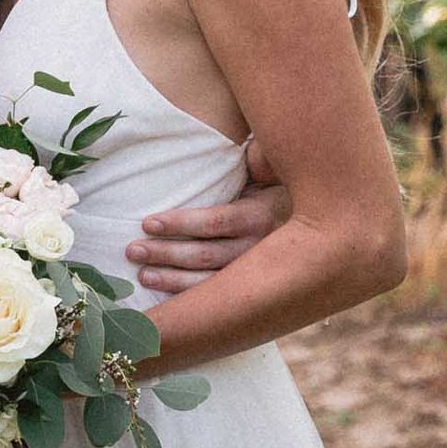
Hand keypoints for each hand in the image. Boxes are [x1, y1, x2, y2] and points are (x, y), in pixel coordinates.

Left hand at [124, 138, 289, 284]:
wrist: (314, 226)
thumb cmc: (277, 189)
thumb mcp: (269, 170)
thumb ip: (254, 159)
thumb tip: (242, 146)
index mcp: (262, 214)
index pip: (215, 222)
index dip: (181, 224)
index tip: (148, 222)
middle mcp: (262, 248)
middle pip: (206, 255)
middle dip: (166, 253)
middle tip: (132, 250)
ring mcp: (257, 274)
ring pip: (209, 281)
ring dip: (171, 279)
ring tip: (142, 273)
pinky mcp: (251, 290)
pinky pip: (216, 298)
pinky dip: (188, 298)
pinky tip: (165, 300)